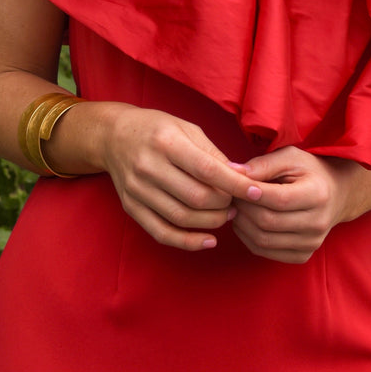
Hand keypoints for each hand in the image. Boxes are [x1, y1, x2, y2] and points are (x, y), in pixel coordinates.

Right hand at [98, 106, 255, 252]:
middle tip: (237, 202)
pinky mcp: (131, 207)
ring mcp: (137, 190)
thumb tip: (241, 177)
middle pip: (196, 198)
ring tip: (225, 215)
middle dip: (224, 205)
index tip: (256, 192)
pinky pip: (162, 233)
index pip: (207, 170)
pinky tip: (208, 241)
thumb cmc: (158, 129)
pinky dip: (188, 242)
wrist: (114, 136)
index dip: (235, 184)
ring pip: (182, 218)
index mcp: (166, 142)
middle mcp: (148, 166)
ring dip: (211, 223)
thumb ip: (213, 154)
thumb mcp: (187, 129)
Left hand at [230, 146, 369, 264]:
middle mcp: (318, 223)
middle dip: (243, 208)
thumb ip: (264, 164)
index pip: (278, 199)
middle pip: (268, 222)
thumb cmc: (309, 171)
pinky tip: (245, 222)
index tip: (235, 183)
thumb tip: (233, 172)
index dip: (252, 193)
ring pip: (263, 240)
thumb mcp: (291, 157)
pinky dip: (248, 238)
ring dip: (241, 225)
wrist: (336, 194)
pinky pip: (266, 252)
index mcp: (317, 195)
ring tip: (236, 207)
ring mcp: (311, 243)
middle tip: (231, 195)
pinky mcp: (303, 256)